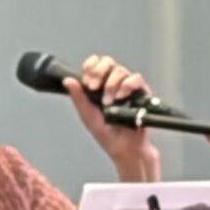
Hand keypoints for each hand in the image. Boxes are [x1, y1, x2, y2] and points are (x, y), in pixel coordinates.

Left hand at [66, 53, 163, 178]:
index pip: (94, 65)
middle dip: (99, 72)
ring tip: (108, 102)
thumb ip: (78, 97)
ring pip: (120, 70)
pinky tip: (121, 97)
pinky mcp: (141, 92)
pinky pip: (136, 78)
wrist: (124, 147)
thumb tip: (67, 81)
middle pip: (108, 62)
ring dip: (111, 85)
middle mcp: (113, 83)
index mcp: (99, 86)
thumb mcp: (87, 115)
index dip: (90, 67)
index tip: (86, 81)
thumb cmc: (107, 133)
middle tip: (93, 87)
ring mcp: (127, 87)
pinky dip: (127, 85)